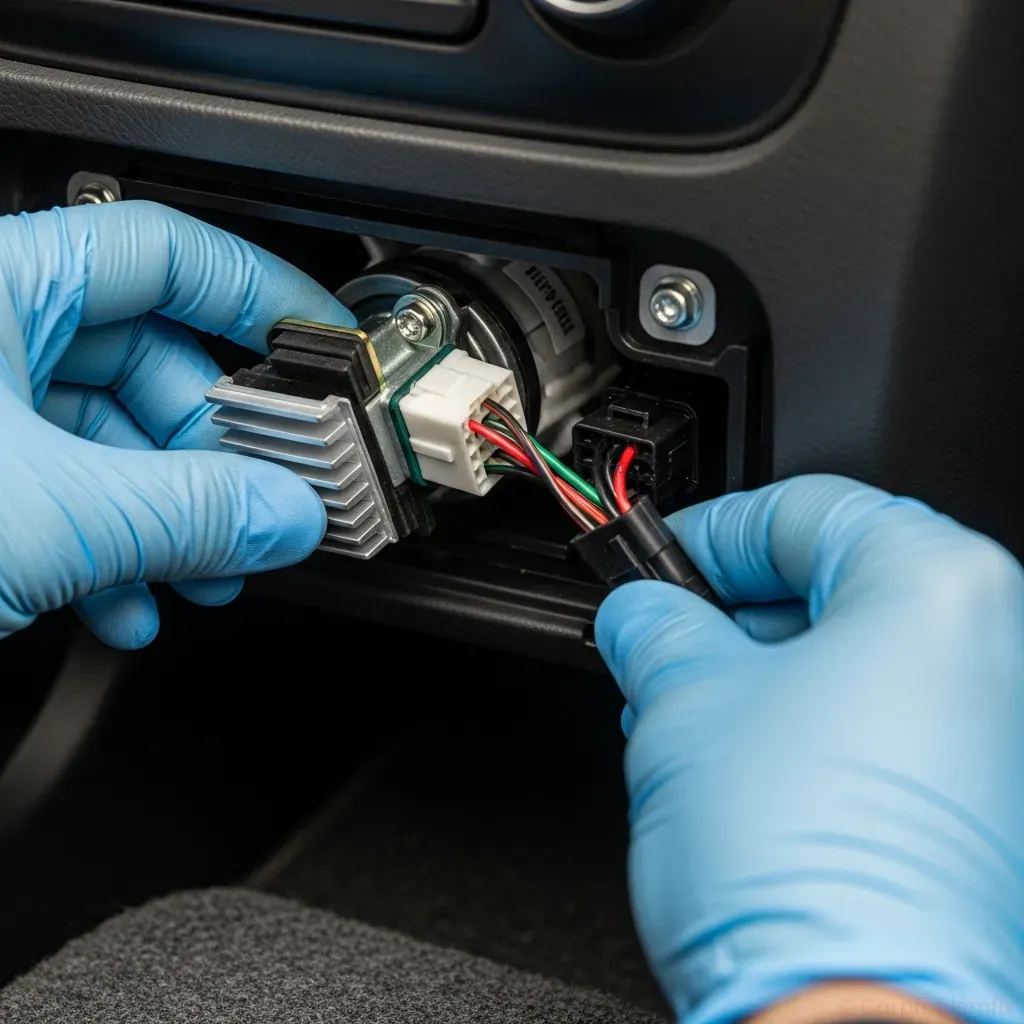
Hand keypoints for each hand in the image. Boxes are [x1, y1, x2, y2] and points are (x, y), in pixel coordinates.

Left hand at [0, 201, 354, 648]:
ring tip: (205, 569)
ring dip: (174, 515)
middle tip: (268, 501)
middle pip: (154, 362)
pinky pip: (67, 492)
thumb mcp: (50, 515)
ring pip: (115, 439)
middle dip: (219, 450)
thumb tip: (287, 514)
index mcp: (2, 287)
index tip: (323, 347)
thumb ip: (190, 512)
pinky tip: (128, 603)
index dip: (259, 294)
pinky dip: (110, 550)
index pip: (166, 253)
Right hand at [596, 476, 1023, 1023]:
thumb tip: (639, 611)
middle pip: (828, 580)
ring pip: (846, 653)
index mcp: (934, 589)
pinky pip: (872, 717)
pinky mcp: (970, 800)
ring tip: (676, 706)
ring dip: (750, 669)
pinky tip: (730, 755)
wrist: (851, 1022)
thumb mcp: (683, 700)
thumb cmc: (798, 868)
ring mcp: (988, 731)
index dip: (706, 530)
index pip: (799, 509)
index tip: (652, 560)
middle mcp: (988, 651)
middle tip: (655, 635)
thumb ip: (653, 625)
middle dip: (724, 610)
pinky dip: (796, 718)